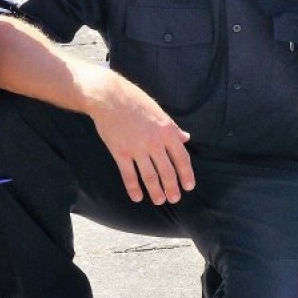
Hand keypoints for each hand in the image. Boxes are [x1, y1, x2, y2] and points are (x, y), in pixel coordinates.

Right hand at [88, 71, 193, 204]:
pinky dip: (134, 188)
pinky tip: (137, 197)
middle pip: (167, 171)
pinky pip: (129, 175)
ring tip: (160, 200)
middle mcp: (154, 142)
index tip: (188, 186)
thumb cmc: (135, 101)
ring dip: (156, 191)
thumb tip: (186, 138)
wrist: (109, 97)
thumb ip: (173, 128)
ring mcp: (137, 149)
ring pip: (150, 176)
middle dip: (172, 187)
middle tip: (174, 198)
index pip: (181, 158)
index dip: (186, 174)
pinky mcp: (120, 153)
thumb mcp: (159, 112)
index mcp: (166, 131)